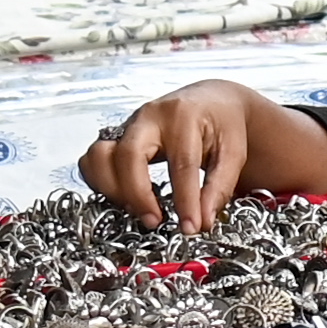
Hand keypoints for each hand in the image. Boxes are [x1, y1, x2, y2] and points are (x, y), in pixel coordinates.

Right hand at [77, 82, 326, 230]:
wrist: (210, 101)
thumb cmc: (222, 125)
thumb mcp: (234, 152)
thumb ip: (219, 187)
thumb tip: (203, 222)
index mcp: (183, 115)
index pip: (181, 163)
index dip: (184, 200)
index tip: (191, 227)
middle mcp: (149, 116)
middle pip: (128, 155)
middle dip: (138, 194)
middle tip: (155, 222)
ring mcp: (126, 125)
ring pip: (99, 156)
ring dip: (113, 189)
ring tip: (138, 211)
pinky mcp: (114, 137)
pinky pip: (92, 161)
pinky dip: (100, 183)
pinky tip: (123, 198)